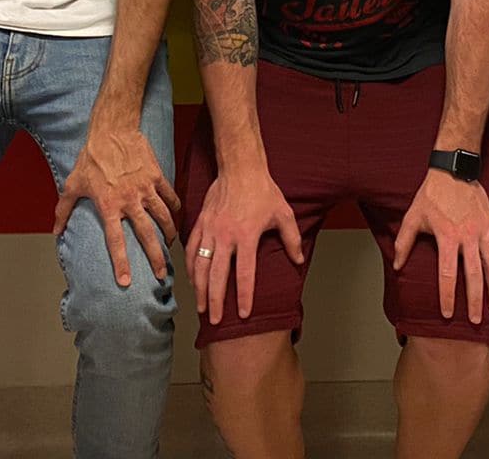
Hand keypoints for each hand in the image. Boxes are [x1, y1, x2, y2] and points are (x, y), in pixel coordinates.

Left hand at [55, 122, 180, 286]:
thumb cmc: (91, 157)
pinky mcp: (156, 176)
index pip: (115, 241)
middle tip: (160, 274)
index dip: (121, 263)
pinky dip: (175, 208)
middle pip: (146, 235)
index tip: (125, 282)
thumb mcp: (72, 184)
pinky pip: (170, 196)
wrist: (112, 129)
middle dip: (155, 257)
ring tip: (171, 246)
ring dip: (169, 234)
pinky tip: (176, 216)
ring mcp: (145, 188)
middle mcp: (129, 200)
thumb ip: (63, 210)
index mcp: (108, 205)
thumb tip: (55, 231)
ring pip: (163, 217)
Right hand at [184, 164, 303, 324]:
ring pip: (200, 266)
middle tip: (214, 320)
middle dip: (215, 301)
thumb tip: (298, 261)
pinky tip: (192, 280)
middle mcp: (225, 236)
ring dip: (199, 289)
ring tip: (201, 307)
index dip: (245, 296)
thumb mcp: (283, 214)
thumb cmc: (263, 191)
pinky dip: (190, 267)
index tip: (244, 314)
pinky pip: (191, 250)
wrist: (240, 168)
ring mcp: (210, 230)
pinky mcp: (200, 223)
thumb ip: (291, 239)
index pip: (245, 274)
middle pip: (217, 276)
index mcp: (246, 236)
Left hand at [392, 167, 488, 324]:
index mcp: (448, 237)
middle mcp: (468, 236)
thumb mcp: (413, 217)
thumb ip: (404, 243)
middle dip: (474, 300)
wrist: (453, 170)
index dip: (447, 296)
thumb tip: (398, 266)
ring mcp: (483, 230)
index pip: (448, 275)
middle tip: (475, 320)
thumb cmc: (432, 194)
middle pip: (474, 275)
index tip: (447, 313)